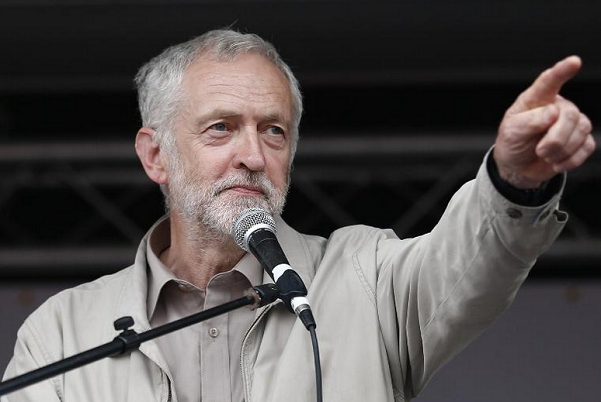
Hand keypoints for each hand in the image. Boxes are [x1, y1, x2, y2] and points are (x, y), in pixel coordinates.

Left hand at [493, 56, 594, 188]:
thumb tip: (553, 113)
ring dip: (561, 150)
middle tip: (540, 151)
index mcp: (536, 99)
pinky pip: (587, 146)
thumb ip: (529, 122)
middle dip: (556, 138)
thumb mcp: (511, 132)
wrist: (517, 167)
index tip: (574, 61)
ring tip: (544, 155)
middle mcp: (557, 107)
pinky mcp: (580, 140)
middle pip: (570, 115)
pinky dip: (571, 159)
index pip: (549, 82)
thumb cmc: (512, 143)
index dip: (561, 71)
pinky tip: (556, 162)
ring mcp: (571, 123)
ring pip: (582, 130)